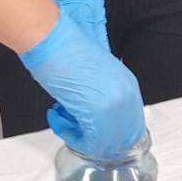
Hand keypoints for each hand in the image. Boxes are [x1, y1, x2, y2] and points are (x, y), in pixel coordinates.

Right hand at [18, 12, 144, 158]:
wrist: (50, 36)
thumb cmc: (64, 48)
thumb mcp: (94, 75)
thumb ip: (103, 96)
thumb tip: (96, 116)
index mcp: (128, 85)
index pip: (130, 126)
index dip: (107, 133)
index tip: (88, 128)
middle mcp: (126, 96)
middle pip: (121, 139)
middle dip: (96, 138)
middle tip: (74, 127)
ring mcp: (114, 105)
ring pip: (106, 145)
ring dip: (81, 138)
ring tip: (62, 117)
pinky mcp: (97, 113)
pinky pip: (90, 144)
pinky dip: (71, 137)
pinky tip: (58, 117)